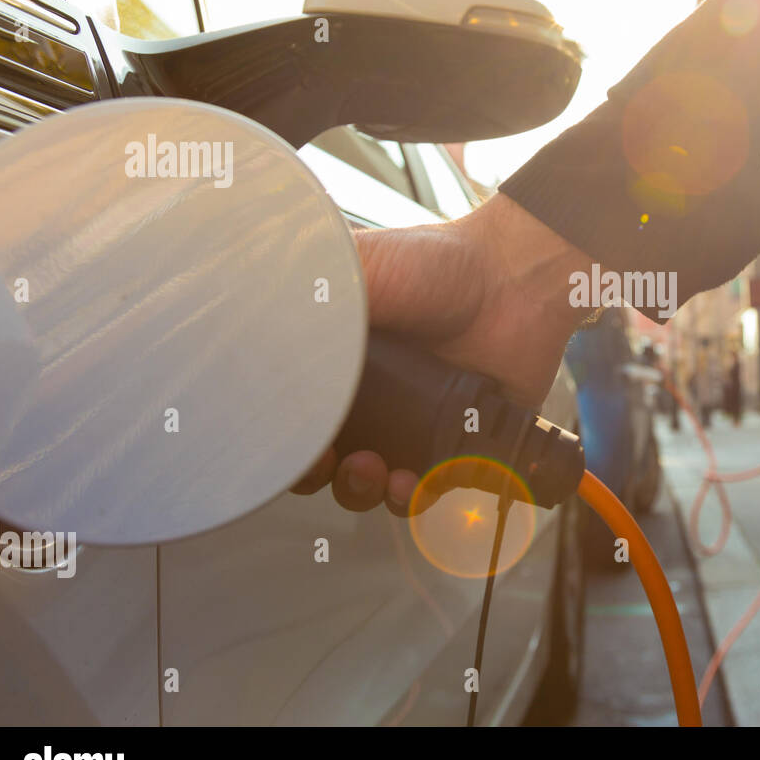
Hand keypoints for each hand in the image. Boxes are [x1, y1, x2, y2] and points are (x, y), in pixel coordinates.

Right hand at [289, 193, 588, 510]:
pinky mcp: (457, 444)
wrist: (513, 280)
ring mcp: (412, 424)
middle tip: (328, 461)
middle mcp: (368, 397)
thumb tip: (245, 329)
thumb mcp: (355, 268)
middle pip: (321, 459)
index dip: (280, 439)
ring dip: (362, 490)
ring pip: (368, 484)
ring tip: (376, 470)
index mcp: (334, 360)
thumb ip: (302, 303)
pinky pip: (426, 490)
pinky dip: (414, 496)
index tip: (279, 446)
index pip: (289, 415)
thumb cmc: (439, 263)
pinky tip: (413, 481)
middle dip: (316, 474)